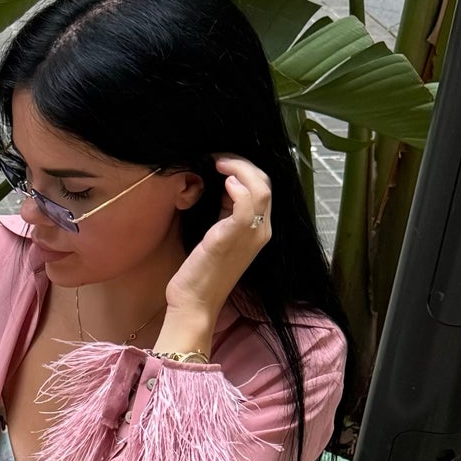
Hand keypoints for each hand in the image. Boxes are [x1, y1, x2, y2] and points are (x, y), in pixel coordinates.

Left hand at [162, 155, 272, 334]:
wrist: (194, 302)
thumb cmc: (201, 271)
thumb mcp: (217, 234)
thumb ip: (225, 211)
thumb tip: (223, 184)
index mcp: (258, 230)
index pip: (263, 188)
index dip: (245, 169)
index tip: (221, 162)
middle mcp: (261, 231)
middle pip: (265, 183)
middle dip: (243, 163)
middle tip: (218, 158)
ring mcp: (251, 235)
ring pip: (260, 188)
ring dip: (239, 168)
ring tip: (218, 163)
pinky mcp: (233, 236)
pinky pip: (246, 203)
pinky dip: (237, 186)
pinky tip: (223, 181)